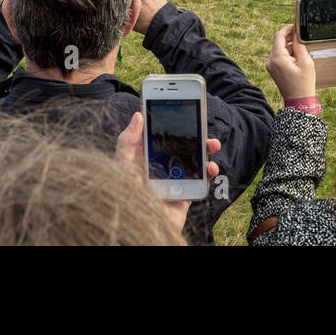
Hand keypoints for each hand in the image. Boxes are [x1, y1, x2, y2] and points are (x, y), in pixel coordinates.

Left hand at [115, 112, 219, 233]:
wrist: (138, 229)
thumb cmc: (125, 197)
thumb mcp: (123, 166)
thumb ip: (128, 141)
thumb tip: (138, 115)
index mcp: (143, 157)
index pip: (157, 134)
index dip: (168, 121)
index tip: (181, 106)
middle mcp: (159, 167)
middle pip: (179, 145)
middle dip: (193, 133)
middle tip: (202, 124)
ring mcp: (174, 180)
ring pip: (193, 160)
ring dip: (205, 150)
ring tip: (212, 144)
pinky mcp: (184, 194)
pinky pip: (201, 180)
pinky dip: (209, 172)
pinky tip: (211, 168)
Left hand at [266, 24, 316, 101]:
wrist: (299, 101)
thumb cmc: (304, 83)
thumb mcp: (306, 62)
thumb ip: (300, 46)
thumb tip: (296, 34)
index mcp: (277, 58)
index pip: (278, 35)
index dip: (288, 28)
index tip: (296, 26)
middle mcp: (270, 61)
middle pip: (278, 42)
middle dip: (290, 39)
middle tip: (302, 40)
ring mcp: (270, 65)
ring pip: (279, 48)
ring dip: (290, 47)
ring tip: (302, 56)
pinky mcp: (272, 69)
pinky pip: (279, 56)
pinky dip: (288, 54)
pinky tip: (297, 61)